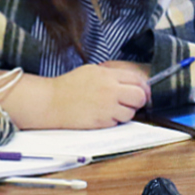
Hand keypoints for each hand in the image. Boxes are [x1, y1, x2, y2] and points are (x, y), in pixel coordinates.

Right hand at [11, 62, 150, 129]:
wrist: (51, 102)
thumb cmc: (68, 87)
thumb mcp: (91, 71)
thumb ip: (112, 75)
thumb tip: (132, 82)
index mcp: (107, 75)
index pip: (137, 80)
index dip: (143, 87)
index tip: (142, 91)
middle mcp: (110, 90)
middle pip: (140, 96)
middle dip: (139, 100)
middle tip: (131, 102)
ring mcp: (106, 107)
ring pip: (130, 113)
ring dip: (125, 112)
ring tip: (112, 109)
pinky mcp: (102, 121)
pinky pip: (117, 123)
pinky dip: (113, 121)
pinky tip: (102, 115)